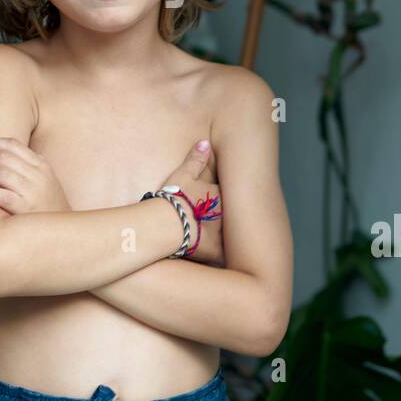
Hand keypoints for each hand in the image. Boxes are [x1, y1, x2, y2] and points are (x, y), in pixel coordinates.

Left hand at [0, 137, 70, 213]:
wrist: (63, 232)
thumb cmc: (49, 206)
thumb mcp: (46, 180)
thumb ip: (30, 166)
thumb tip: (5, 151)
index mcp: (41, 165)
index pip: (12, 145)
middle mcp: (38, 176)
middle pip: (3, 157)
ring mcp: (33, 192)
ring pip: (1, 174)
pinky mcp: (26, 210)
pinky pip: (3, 196)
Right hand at [162, 140, 224, 266]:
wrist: (165, 225)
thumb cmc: (173, 198)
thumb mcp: (183, 175)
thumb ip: (195, 159)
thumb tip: (205, 142)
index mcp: (219, 196)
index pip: (229, 194)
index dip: (223, 197)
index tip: (219, 199)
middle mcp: (225, 215)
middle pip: (233, 215)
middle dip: (232, 217)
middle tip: (230, 219)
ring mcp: (222, 234)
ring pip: (232, 235)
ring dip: (231, 236)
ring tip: (235, 239)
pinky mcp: (216, 252)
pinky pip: (225, 255)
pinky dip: (224, 255)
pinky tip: (226, 258)